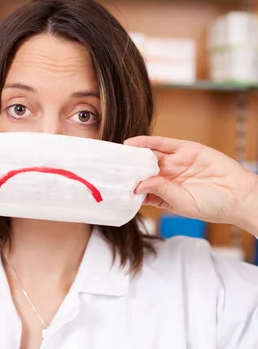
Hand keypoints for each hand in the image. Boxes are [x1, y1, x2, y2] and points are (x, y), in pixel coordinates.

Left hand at [124, 136, 257, 231]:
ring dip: (134, 153)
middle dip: (127, 167)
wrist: (238, 195)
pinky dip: (147, 142)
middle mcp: (167, 176)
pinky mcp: (186, 149)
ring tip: (117, 153)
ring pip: (150, 154)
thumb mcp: (181, 202)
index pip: (140, 187)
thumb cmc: (212, 206)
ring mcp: (176, 162)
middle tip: (109, 165)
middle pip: (142, 169)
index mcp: (164, 193)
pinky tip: (133, 143)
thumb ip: (160, 192)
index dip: (126, 185)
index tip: (111, 184)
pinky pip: (163, 144)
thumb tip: (138, 184)